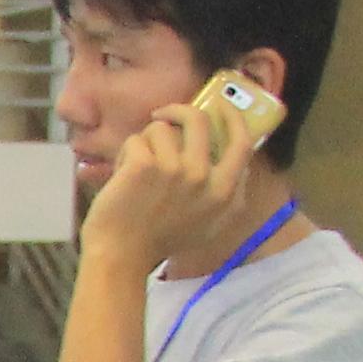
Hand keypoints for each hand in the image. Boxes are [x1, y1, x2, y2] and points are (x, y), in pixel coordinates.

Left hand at [81, 83, 264, 277]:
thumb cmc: (159, 242)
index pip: (242, 141)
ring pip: (159, 128)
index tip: (219, 104)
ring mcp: (175, 169)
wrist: (120, 257)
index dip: (232, 117)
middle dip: (176, 112)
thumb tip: (242, 168)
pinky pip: (135, 141)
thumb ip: (230, 197)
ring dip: (143, 144)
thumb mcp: (210, 226)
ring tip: (134, 170)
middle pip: (198, 120)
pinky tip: (121, 178)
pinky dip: (124, 155)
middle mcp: (204, 177)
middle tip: (161, 116)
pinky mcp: (144, 165)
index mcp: (224, 191)